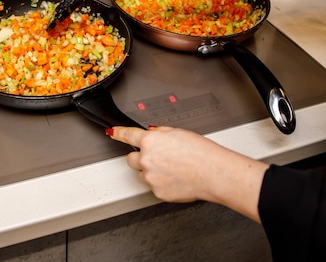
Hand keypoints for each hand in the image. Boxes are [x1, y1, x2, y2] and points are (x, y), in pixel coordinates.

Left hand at [107, 126, 267, 221]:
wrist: (213, 173)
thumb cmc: (201, 153)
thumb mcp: (179, 132)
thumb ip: (160, 133)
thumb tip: (153, 134)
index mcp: (151, 141)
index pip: (128, 135)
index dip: (118, 133)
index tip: (112, 132)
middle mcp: (146, 159)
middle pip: (131, 158)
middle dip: (140, 157)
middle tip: (158, 158)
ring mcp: (150, 177)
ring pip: (142, 173)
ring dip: (151, 171)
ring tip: (173, 169)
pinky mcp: (157, 192)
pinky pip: (153, 186)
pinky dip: (160, 182)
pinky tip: (175, 178)